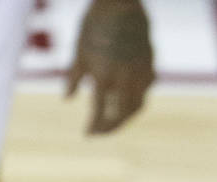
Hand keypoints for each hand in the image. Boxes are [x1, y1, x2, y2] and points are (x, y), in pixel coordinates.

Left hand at [66, 0, 153, 133]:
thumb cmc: (95, 25)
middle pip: (119, 116)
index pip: (99, 112)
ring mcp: (139, 74)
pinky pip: (144, 92)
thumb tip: (66, 99)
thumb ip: (74, 77)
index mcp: (104, 76)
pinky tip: (126, 103)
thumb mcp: (80, 51)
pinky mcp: (149, 67)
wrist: (121, 3)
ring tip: (113, 122)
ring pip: (136, 107)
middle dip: (109, 128)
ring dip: (124, 118)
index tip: (87, 134)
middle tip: (99, 133)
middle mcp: (124, 79)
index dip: (93, 126)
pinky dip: (135, 101)